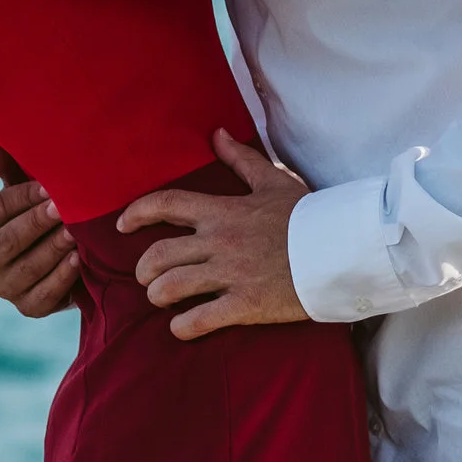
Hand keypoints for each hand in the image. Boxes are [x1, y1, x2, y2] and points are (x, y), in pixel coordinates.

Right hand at [0, 135, 80, 317]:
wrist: (68, 256)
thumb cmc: (42, 212)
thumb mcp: (26, 188)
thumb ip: (6, 165)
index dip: (22, 197)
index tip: (50, 185)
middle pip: (10, 239)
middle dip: (38, 222)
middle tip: (65, 207)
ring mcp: (4, 289)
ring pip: (28, 268)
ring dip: (53, 248)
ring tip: (76, 231)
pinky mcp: (28, 309)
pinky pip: (44, 295)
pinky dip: (61, 277)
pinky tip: (78, 260)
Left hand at [118, 128, 310, 339]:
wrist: (340, 249)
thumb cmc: (308, 215)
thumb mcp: (273, 181)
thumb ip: (240, 160)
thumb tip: (217, 134)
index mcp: (223, 211)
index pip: (166, 204)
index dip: (136, 213)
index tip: (121, 224)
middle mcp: (219, 242)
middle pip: (159, 253)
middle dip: (144, 267)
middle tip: (145, 275)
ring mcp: (230, 274)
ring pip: (171, 287)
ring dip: (158, 295)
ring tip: (160, 299)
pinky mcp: (244, 305)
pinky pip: (199, 320)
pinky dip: (182, 327)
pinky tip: (181, 327)